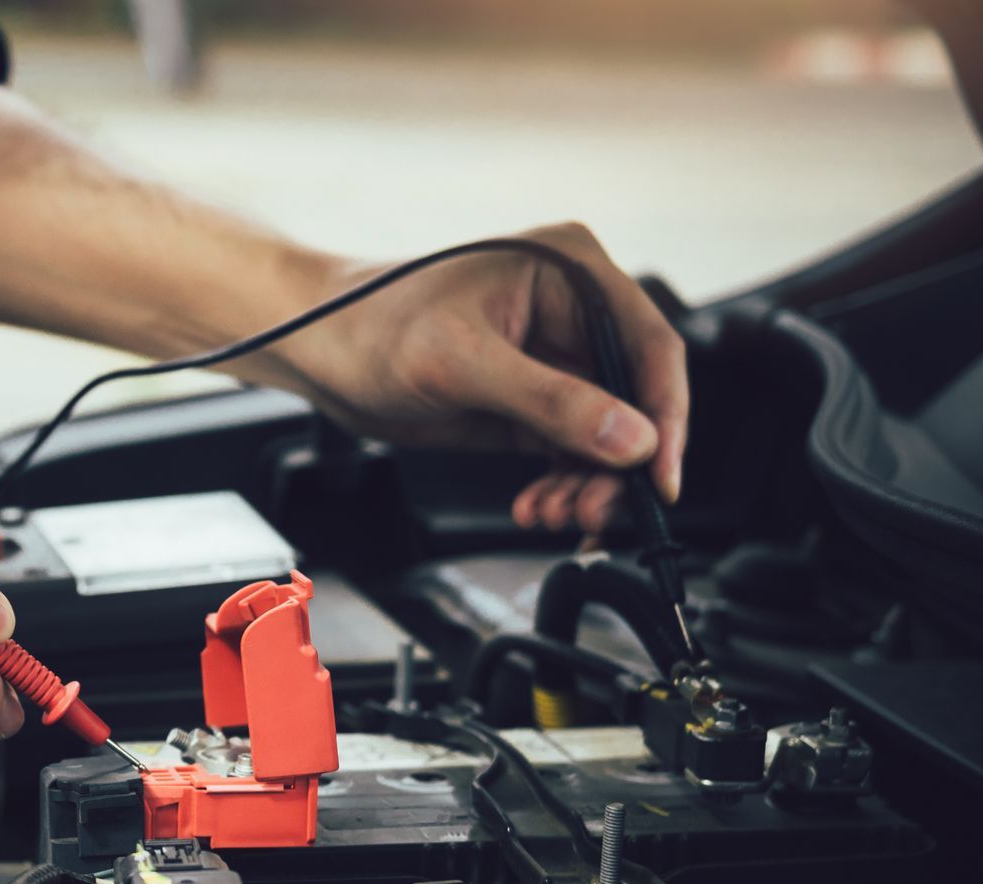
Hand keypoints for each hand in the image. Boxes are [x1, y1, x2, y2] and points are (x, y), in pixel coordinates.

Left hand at [282, 223, 688, 532]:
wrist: (318, 349)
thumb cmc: (372, 325)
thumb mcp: (462, 364)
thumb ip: (550, 401)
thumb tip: (630, 438)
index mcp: (571, 270)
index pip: (648, 345)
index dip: (663, 417)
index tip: (657, 478)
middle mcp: (572, 310)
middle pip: (632, 398)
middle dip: (617, 463)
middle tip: (594, 511)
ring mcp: (551, 357)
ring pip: (604, 433)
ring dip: (586, 483)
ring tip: (551, 513)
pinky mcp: (527, 400)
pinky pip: (567, 449)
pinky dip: (560, 483)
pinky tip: (535, 504)